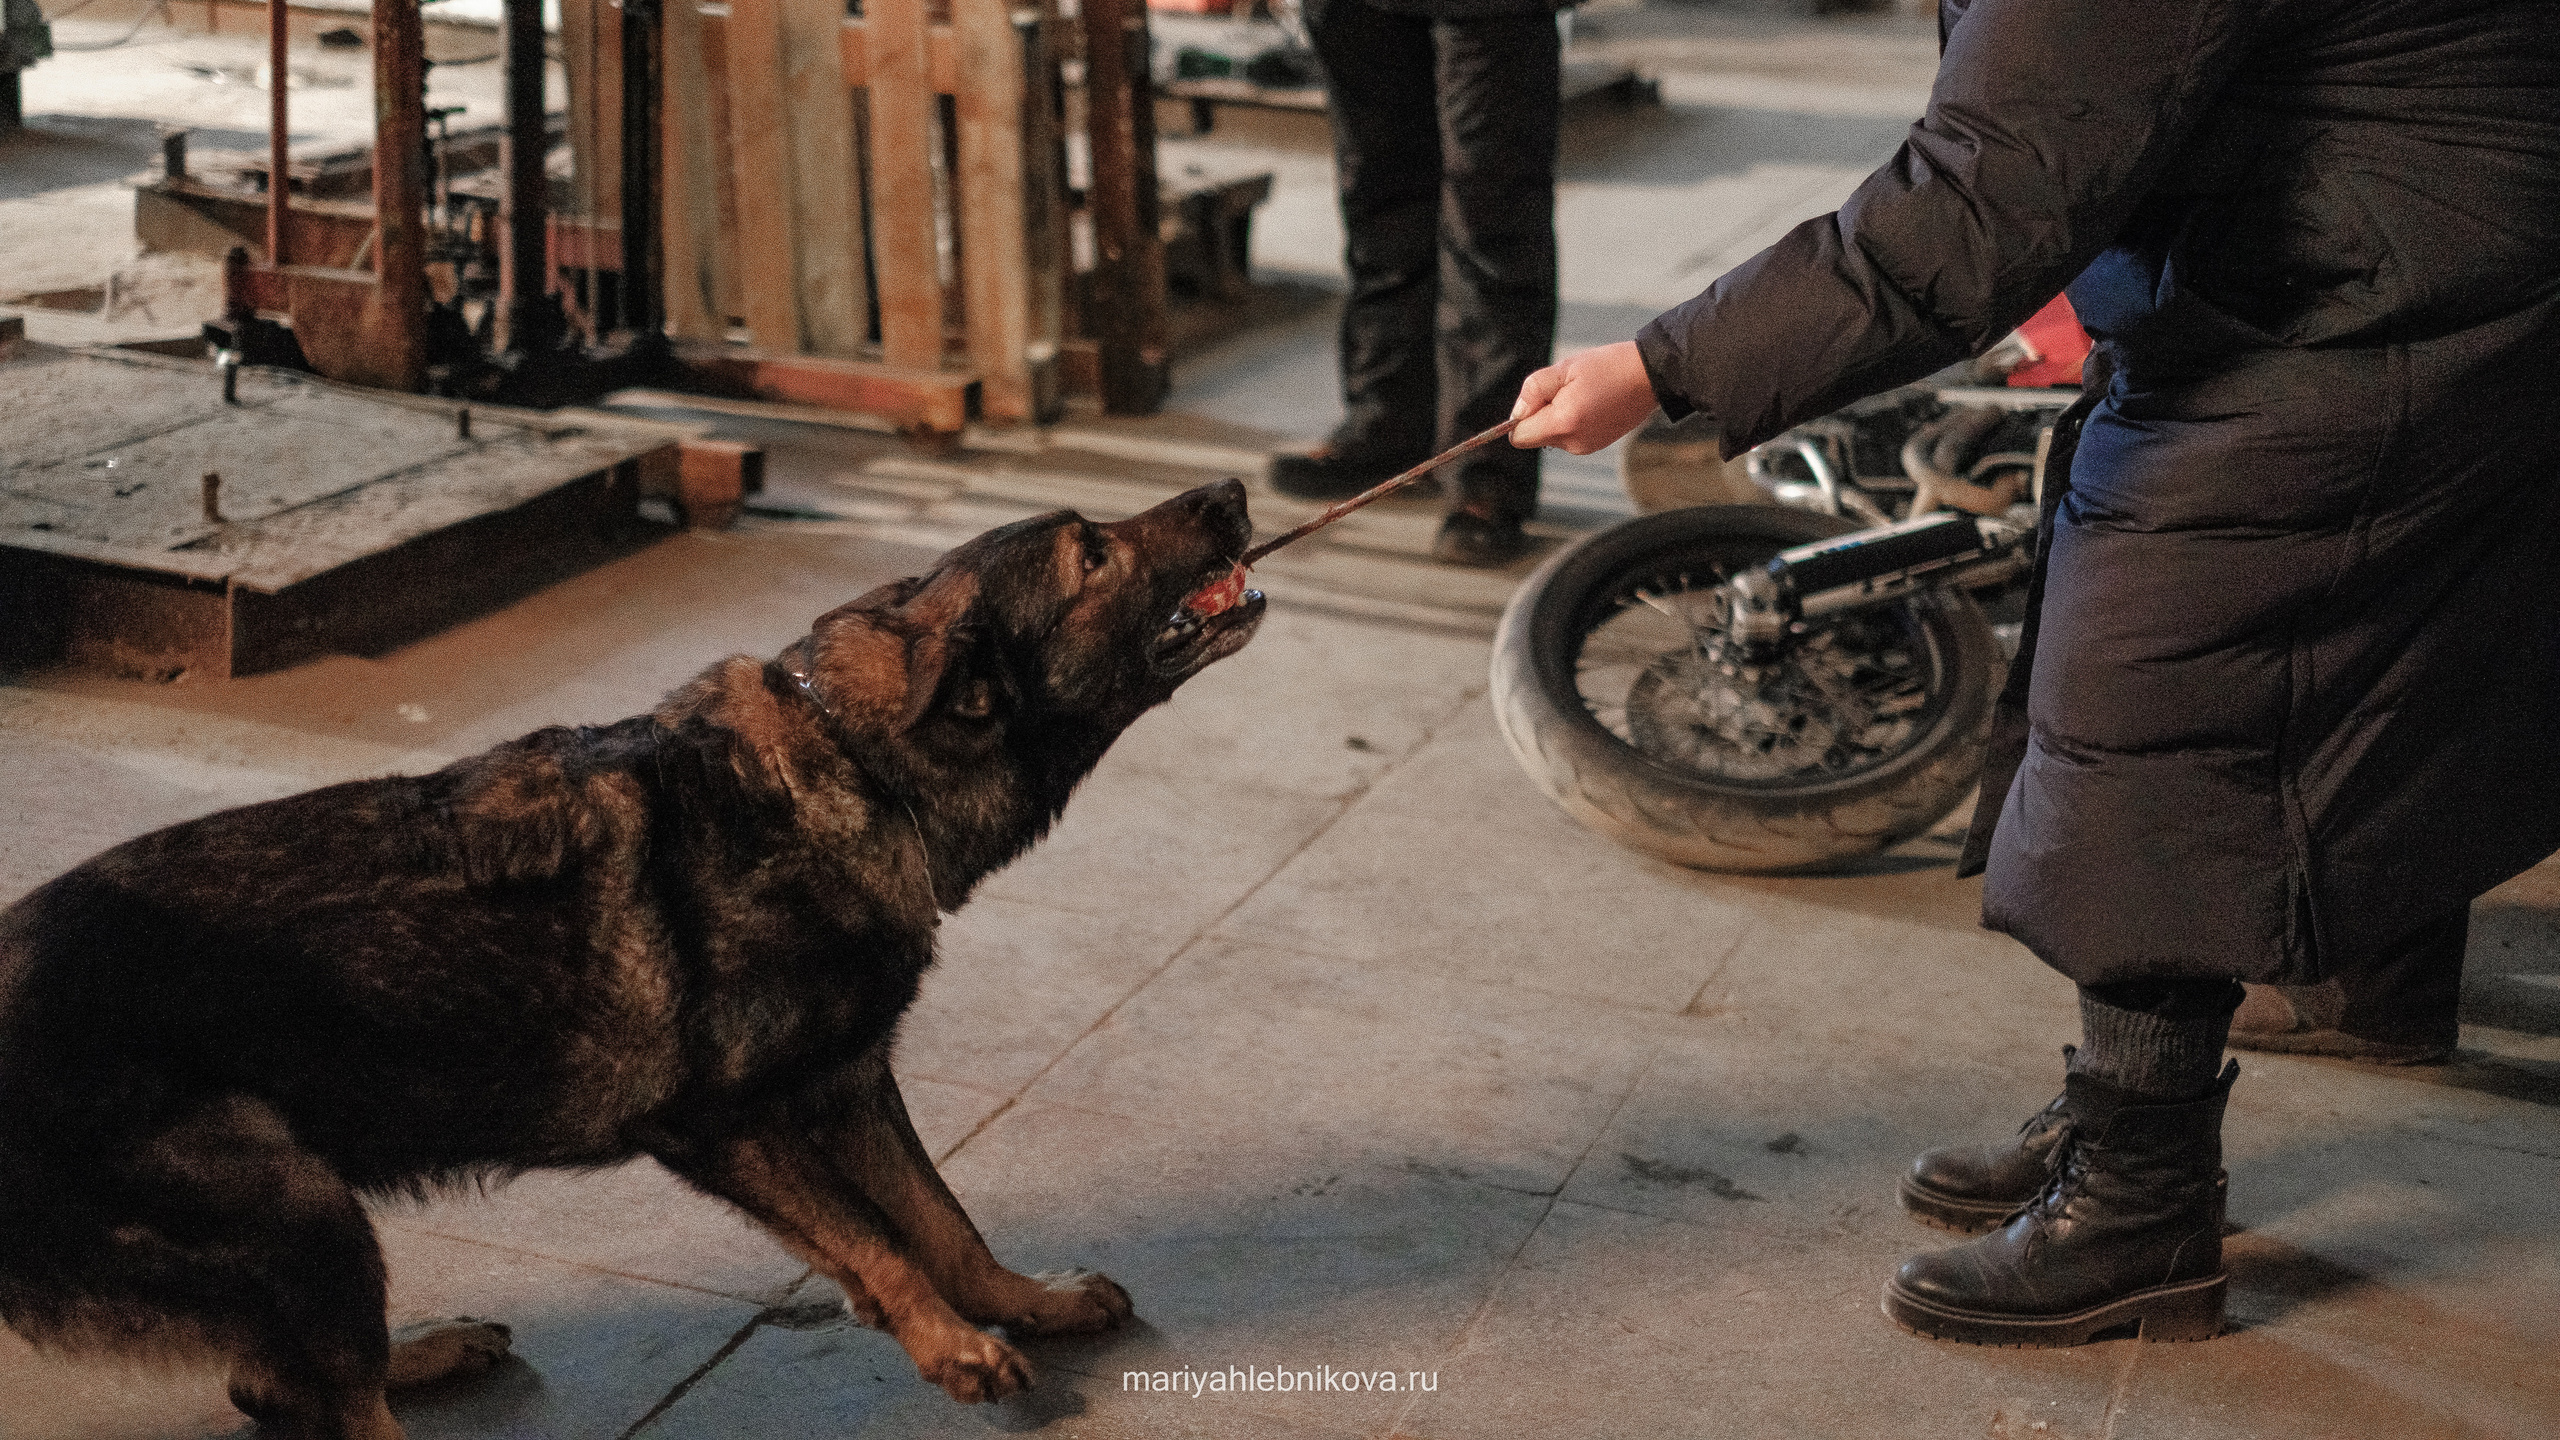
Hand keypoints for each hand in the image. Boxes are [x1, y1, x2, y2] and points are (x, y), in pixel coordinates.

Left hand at [1510, 341, 1660, 454]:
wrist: (1651, 375)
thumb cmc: (1608, 367)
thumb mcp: (1565, 368)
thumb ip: (1534, 390)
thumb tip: (1516, 414)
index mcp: (1564, 424)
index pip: (1519, 437)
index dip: (1521, 416)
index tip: (1538, 396)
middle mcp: (1574, 443)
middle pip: (1535, 437)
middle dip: (1541, 414)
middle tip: (1566, 389)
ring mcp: (1586, 447)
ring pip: (1552, 436)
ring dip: (1557, 416)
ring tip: (1583, 394)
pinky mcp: (1596, 445)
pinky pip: (1569, 436)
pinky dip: (1572, 421)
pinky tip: (1592, 402)